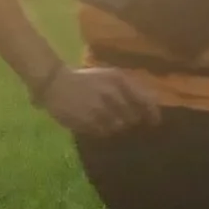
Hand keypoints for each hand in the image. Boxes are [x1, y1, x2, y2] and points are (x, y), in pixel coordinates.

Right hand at [38, 65, 162, 137]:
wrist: (54, 82)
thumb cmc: (85, 79)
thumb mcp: (109, 76)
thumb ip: (130, 89)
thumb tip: (151, 106)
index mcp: (119, 80)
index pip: (145, 101)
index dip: (152, 114)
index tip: (154, 122)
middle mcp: (113, 95)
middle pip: (132, 118)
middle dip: (129, 120)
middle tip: (121, 119)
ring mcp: (100, 109)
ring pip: (117, 127)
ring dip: (114, 125)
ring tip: (104, 120)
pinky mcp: (88, 121)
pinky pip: (103, 132)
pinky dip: (101, 130)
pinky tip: (93, 122)